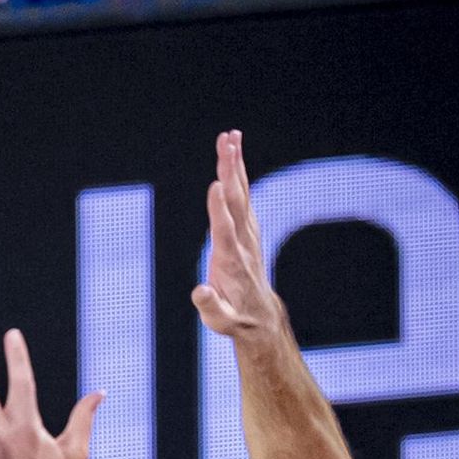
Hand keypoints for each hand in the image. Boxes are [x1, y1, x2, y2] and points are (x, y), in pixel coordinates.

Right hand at [191, 128, 283, 343]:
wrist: (259, 317)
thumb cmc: (234, 319)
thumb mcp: (220, 321)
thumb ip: (210, 306)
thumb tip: (199, 291)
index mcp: (231, 262)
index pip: (225, 231)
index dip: (219, 210)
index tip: (216, 186)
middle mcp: (242, 242)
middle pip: (236, 202)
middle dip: (230, 172)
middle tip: (226, 144)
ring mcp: (247, 233)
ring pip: (241, 193)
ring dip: (235, 164)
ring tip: (230, 137)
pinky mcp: (246, 229)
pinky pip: (242, 196)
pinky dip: (238, 173)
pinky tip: (233, 154)